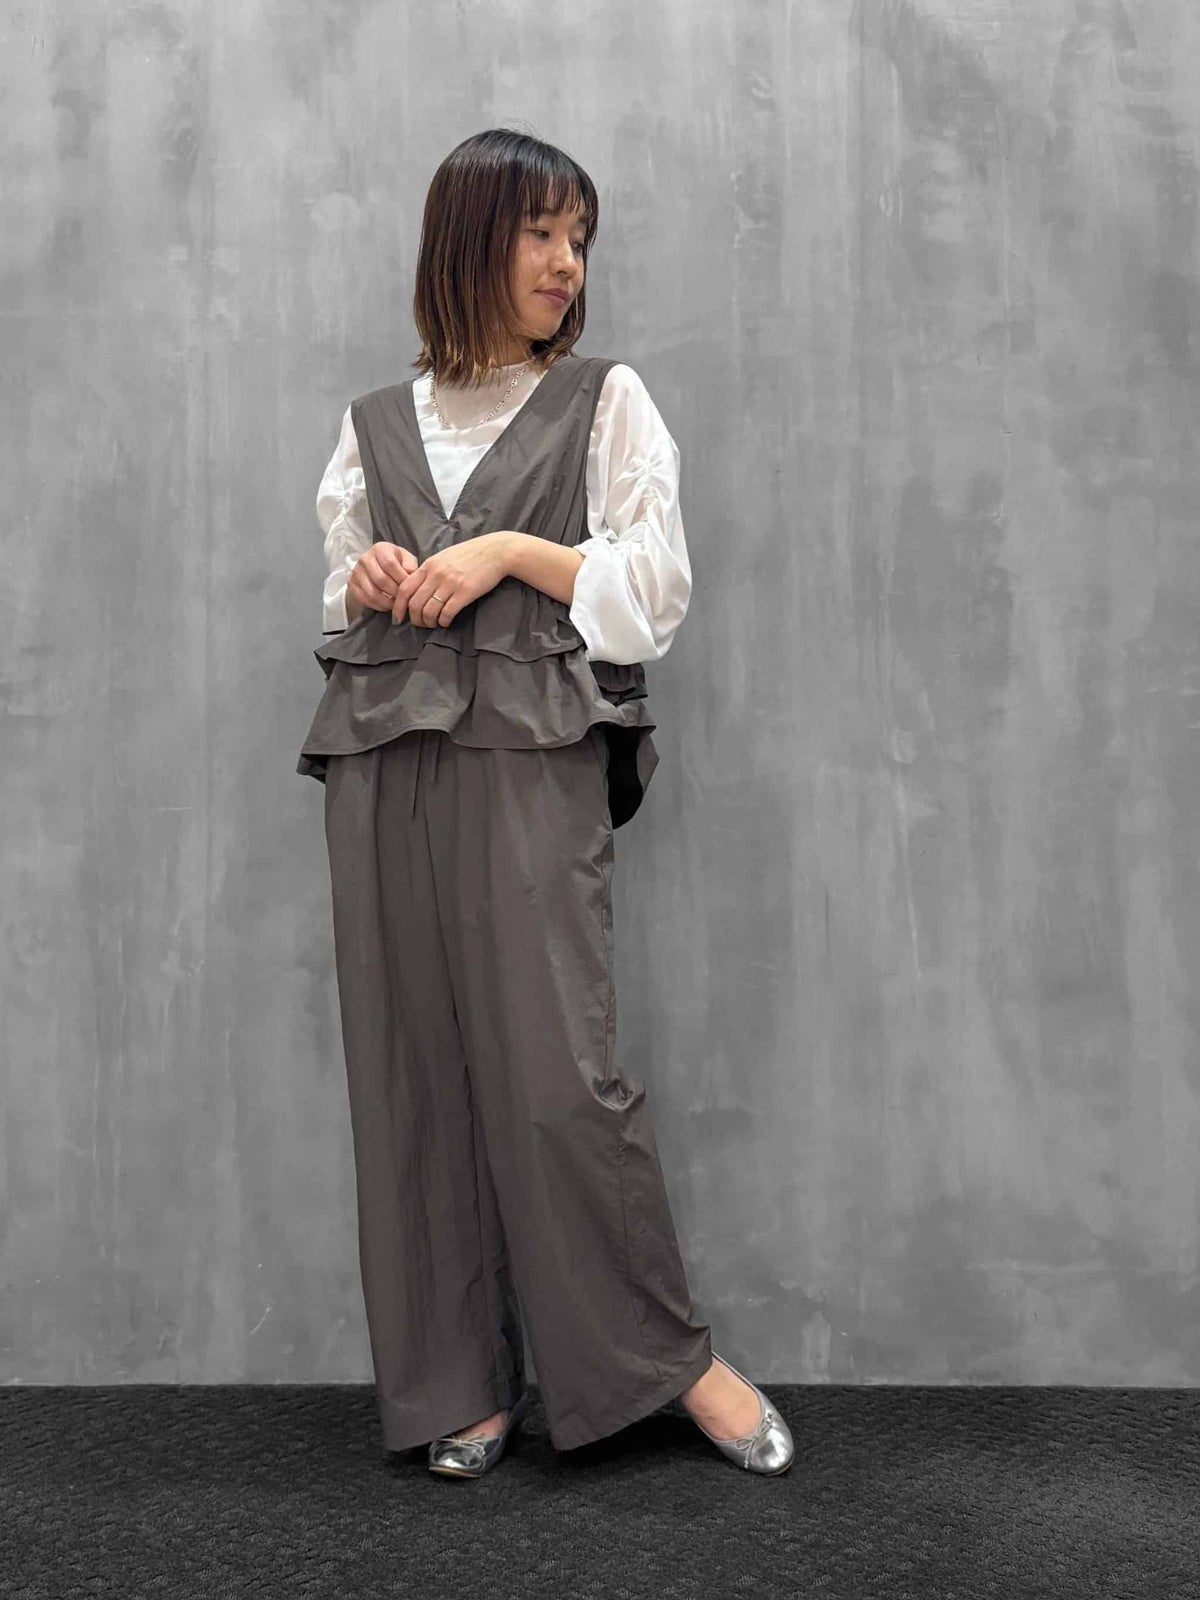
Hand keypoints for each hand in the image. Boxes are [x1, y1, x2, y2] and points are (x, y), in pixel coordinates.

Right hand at [348, 543, 419, 613]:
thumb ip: (410, 566)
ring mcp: (357, 572)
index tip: (409, 586)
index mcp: (380, 549)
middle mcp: (365, 559)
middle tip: (404, 597)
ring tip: (397, 603)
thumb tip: (411, 576)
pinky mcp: (352, 585)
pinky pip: (366, 600)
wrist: (375, 567)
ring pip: (373, 593)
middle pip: (381, 580)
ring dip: (388, 602)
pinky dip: (379, 606)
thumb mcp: (405, 559)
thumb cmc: (395, 563)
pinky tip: (387, 604)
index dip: (401, 578)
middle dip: (395, 592)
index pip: (390, 564)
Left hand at [392, 533, 511, 627]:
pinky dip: (443, 621)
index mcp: (429, 565)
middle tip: (421, 624)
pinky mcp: (465, 592)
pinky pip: (447, 613)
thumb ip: (430, 571)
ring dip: (429, 622)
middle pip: (415, 603)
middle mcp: (436, 574)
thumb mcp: (444, 557)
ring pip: (429, 611)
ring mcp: (450, 583)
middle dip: (415, 619)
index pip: (405, 589)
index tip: (398, 617)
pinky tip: (446, 621)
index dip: (398, 606)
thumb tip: (418, 588)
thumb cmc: (470, 554)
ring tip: (434, 624)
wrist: (495, 551)